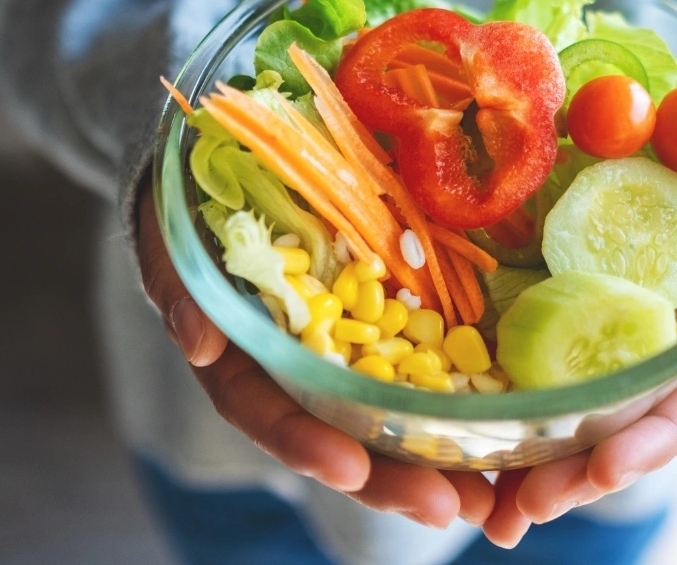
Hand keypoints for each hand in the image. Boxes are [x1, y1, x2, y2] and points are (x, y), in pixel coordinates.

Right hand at [136, 177, 494, 527]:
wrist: (236, 169)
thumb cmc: (194, 212)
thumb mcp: (174, 238)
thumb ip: (178, 287)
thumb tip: (199, 345)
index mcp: (246, 358)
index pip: (270, 411)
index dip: (306, 444)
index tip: (350, 468)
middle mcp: (301, 367)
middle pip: (344, 433)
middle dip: (393, 477)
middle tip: (447, 508)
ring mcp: (349, 345)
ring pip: (391, 412)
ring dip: (438, 458)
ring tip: (489, 495)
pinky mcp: (389, 314)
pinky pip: (425, 358)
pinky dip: (461, 394)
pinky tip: (502, 420)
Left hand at [483, 165, 676, 546]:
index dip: (649, 440)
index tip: (605, 473)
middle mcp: (655, 349)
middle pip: (619, 425)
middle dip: (576, 475)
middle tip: (522, 513)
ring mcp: (608, 334)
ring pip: (573, 410)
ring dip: (534, 463)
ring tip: (490, 509)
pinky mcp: (566, 310)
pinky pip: (533, 358)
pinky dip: (506, 403)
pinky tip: (471, 447)